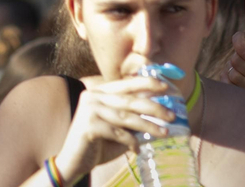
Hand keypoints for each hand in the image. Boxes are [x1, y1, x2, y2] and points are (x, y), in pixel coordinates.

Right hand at [53, 74, 176, 181]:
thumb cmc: (98, 143)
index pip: (125, 84)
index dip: (146, 83)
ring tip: (164, 132)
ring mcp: (89, 109)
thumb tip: (158, 113)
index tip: (165, 87)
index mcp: (98, 92)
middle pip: (129, 100)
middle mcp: (92, 96)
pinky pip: (118, 133)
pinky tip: (136, 150)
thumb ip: (130, 118)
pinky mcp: (89, 125)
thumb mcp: (116, 126)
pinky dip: (130, 142)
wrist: (73, 160)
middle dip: (153, 107)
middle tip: (171, 115)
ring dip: (148, 126)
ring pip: (126, 117)